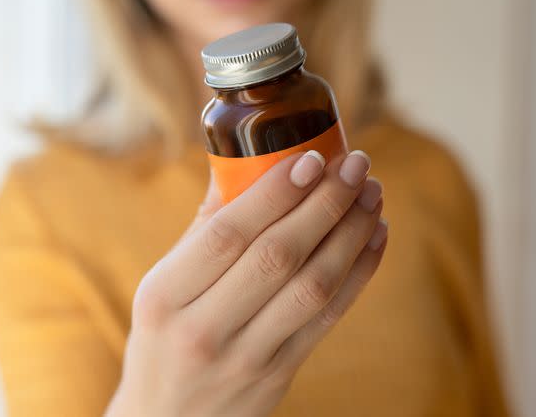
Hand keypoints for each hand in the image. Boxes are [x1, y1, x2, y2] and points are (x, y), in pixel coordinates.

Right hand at [106, 150, 387, 416]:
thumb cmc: (164, 339)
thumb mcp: (161, 287)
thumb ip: (204, 229)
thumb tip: (241, 160)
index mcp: (164, 296)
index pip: (227, 235)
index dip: (274, 194)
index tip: (311, 158)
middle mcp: (202, 329)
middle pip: (277, 256)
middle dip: (325, 204)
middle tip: (355, 165)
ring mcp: (244, 358)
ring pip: (313, 287)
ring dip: (350, 234)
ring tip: (371, 194)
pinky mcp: (278, 377)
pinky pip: (328, 318)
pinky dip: (358, 273)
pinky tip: (373, 236)